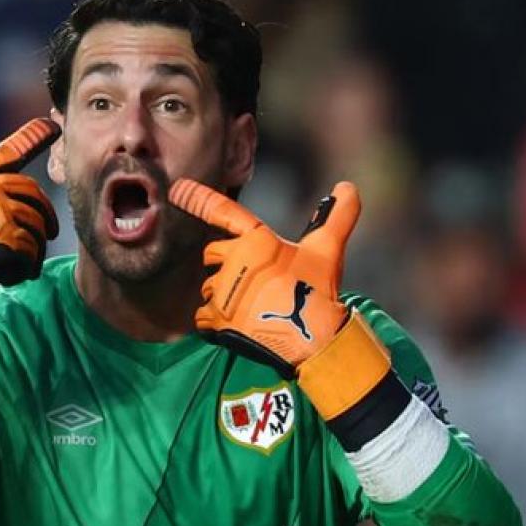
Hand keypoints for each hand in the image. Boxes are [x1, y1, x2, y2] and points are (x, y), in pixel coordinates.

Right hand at [0, 118, 59, 357]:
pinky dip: (28, 264)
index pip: (4, 155)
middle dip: (45, 212)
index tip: (49, 127)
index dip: (28, 139)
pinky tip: (15, 275)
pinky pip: (32, 249)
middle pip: (31, 193)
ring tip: (27, 262)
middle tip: (51, 230)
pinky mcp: (6, 238)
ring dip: (36, 245)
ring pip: (35, 223)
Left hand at [168, 178, 359, 378]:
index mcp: (256, 241)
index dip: (199, 198)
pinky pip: (202, 314)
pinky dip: (216, 319)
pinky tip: (239, 322)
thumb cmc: (318, 292)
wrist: (313, 339)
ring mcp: (222, 292)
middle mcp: (234, 262)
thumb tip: (348, 187)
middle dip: (227, 263)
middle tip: (256, 279)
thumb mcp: (328, 249)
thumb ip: (337, 216)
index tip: (178, 188)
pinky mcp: (216, 319)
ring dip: (223, 293)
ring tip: (253, 304)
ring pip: (208, 286)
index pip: (223, 212)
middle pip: (213, 253)